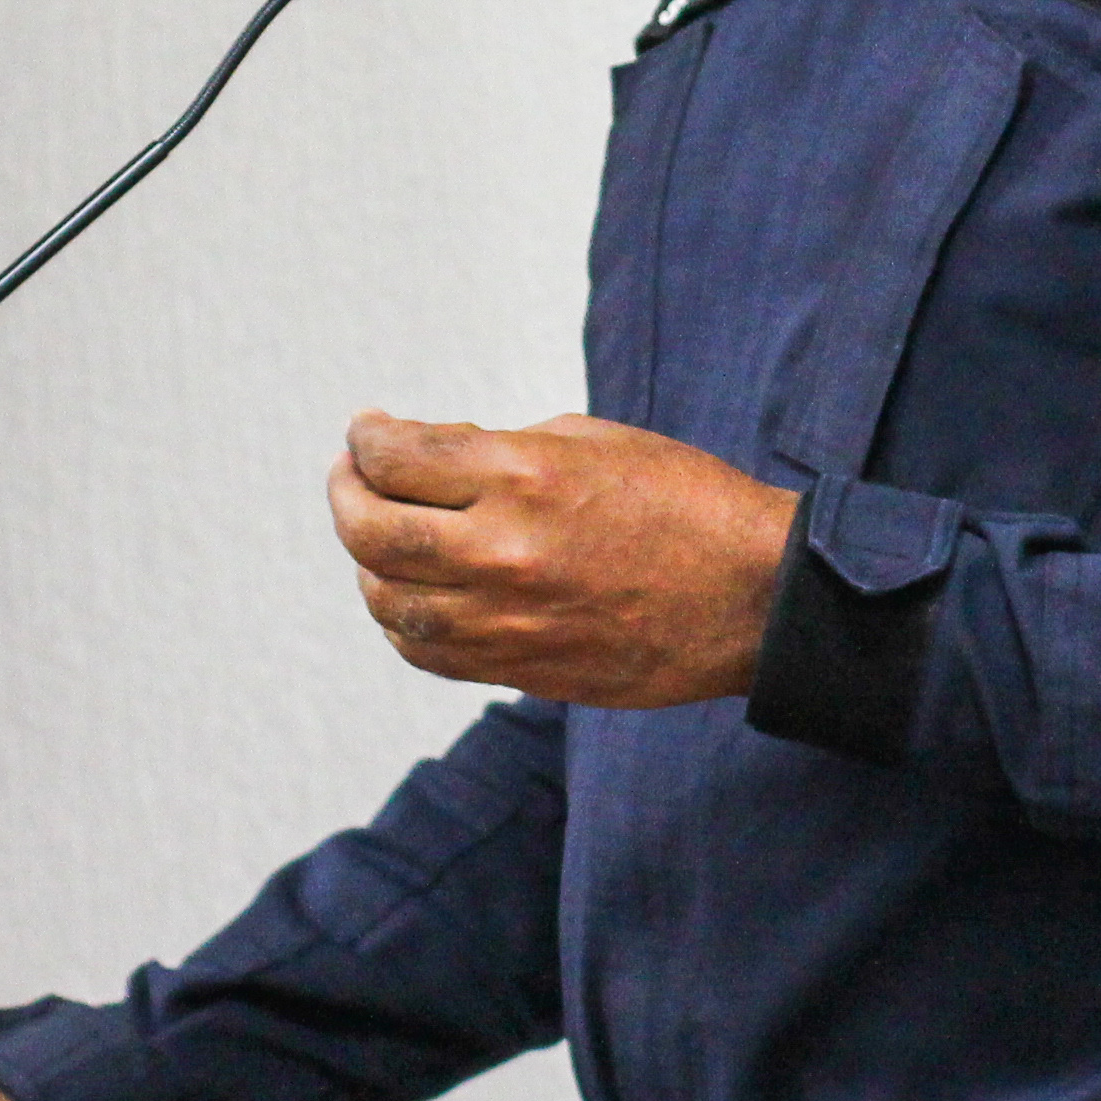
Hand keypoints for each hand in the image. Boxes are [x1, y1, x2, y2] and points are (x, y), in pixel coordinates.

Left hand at [326, 409, 797, 708]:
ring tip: (377, 536)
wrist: (754, 597)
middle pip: (370, 531)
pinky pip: (427, 650)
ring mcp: (507, 619)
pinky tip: (409, 592)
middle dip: (346, 494)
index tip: (366, 432)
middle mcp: (503, 550)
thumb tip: (428, 455)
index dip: (366, 440)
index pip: (395, 458)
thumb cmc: (684, 501)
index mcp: (524, 475)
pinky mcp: (521, 667)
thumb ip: (499, 449)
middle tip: (349, 476)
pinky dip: (401, 619)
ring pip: (388, 599)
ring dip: (367, 562)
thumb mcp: (591, 441)